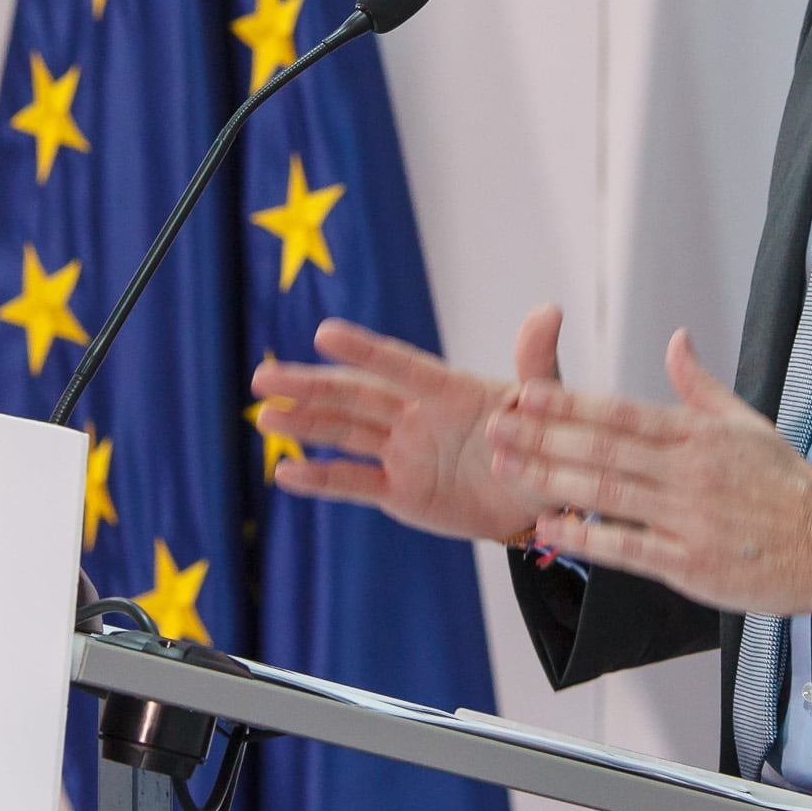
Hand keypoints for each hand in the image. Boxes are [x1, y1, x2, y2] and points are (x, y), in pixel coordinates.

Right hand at [250, 306, 565, 542]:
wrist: (537, 500)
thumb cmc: (541, 440)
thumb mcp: (545, 405)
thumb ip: (537, 363)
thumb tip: (548, 311)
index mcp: (448, 389)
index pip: (400, 366)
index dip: (363, 351)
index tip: (324, 333)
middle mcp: (416, 415)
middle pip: (355, 397)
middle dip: (310, 386)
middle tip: (264, 375)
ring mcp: (403, 452)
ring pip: (345, 433)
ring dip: (304, 424)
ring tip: (262, 415)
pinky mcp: (399, 491)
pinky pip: (354, 482)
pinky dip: (320, 478)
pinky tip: (284, 472)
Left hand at [488, 329, 811, 616]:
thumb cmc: (788, 487)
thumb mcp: (749, 424)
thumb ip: (701, 386)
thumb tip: (676, 339)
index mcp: (700, 435)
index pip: (623, 413)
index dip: (570, 403)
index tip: (527, 393)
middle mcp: (690, 471)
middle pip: (605, 448)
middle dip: (544, 435)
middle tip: (497, 424)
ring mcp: (689, 518)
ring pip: (608, 493)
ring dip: (551, 479)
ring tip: (507, 467)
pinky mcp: (692, 564)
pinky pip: (628, 548)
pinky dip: (585, 538)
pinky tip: (548, 529)